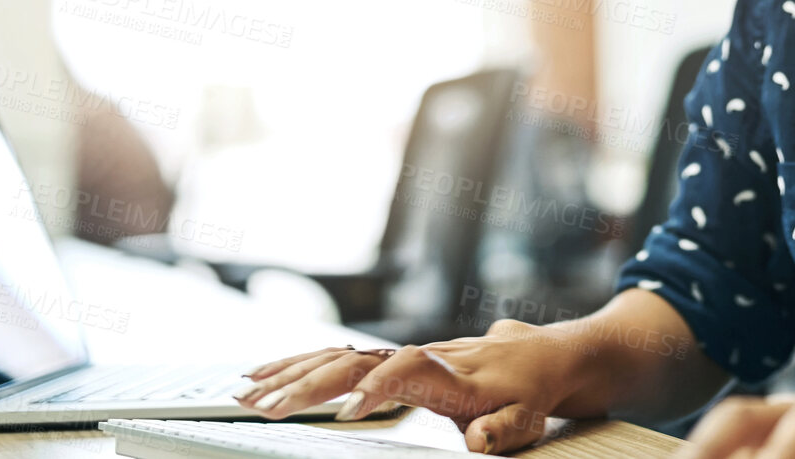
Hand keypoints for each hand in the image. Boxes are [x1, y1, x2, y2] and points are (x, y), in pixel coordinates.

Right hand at [236, 319, 582, 452]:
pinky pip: (338, 357)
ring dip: (291, 374)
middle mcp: (423, 356)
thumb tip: (478, 441)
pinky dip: (298, 364)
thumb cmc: (533, 394)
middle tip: (263, 408)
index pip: (411, 369)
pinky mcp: (392, 359)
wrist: (548, 356)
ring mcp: (404, 354)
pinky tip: (264, 375)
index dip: (379, 385)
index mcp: (456, 376)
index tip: (351, 410)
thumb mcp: (528, 419)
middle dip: (308, 384)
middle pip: (357, 360)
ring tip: (245, 393)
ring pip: (340, 355)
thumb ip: (502, 431)